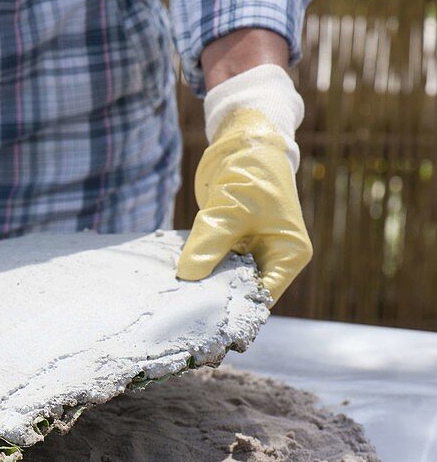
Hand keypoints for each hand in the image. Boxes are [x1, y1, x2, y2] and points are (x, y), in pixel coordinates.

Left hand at [176, 65, 312, 303]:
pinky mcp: (233, 244)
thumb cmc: (250, 173)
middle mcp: (275, 258)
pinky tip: (175, 279)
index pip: (261, 296)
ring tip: (173, 301)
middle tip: (180, 313)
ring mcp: (253, 252)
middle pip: (242, 291)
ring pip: (225, 279)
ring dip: (203, 284)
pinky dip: (199, 268)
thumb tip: (188, 275)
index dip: (233, 308)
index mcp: (289, 254)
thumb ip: (210, 243)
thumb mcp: (229, 210)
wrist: (244, 143)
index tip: (201, 319)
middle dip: (214, 299)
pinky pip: (214, 263)